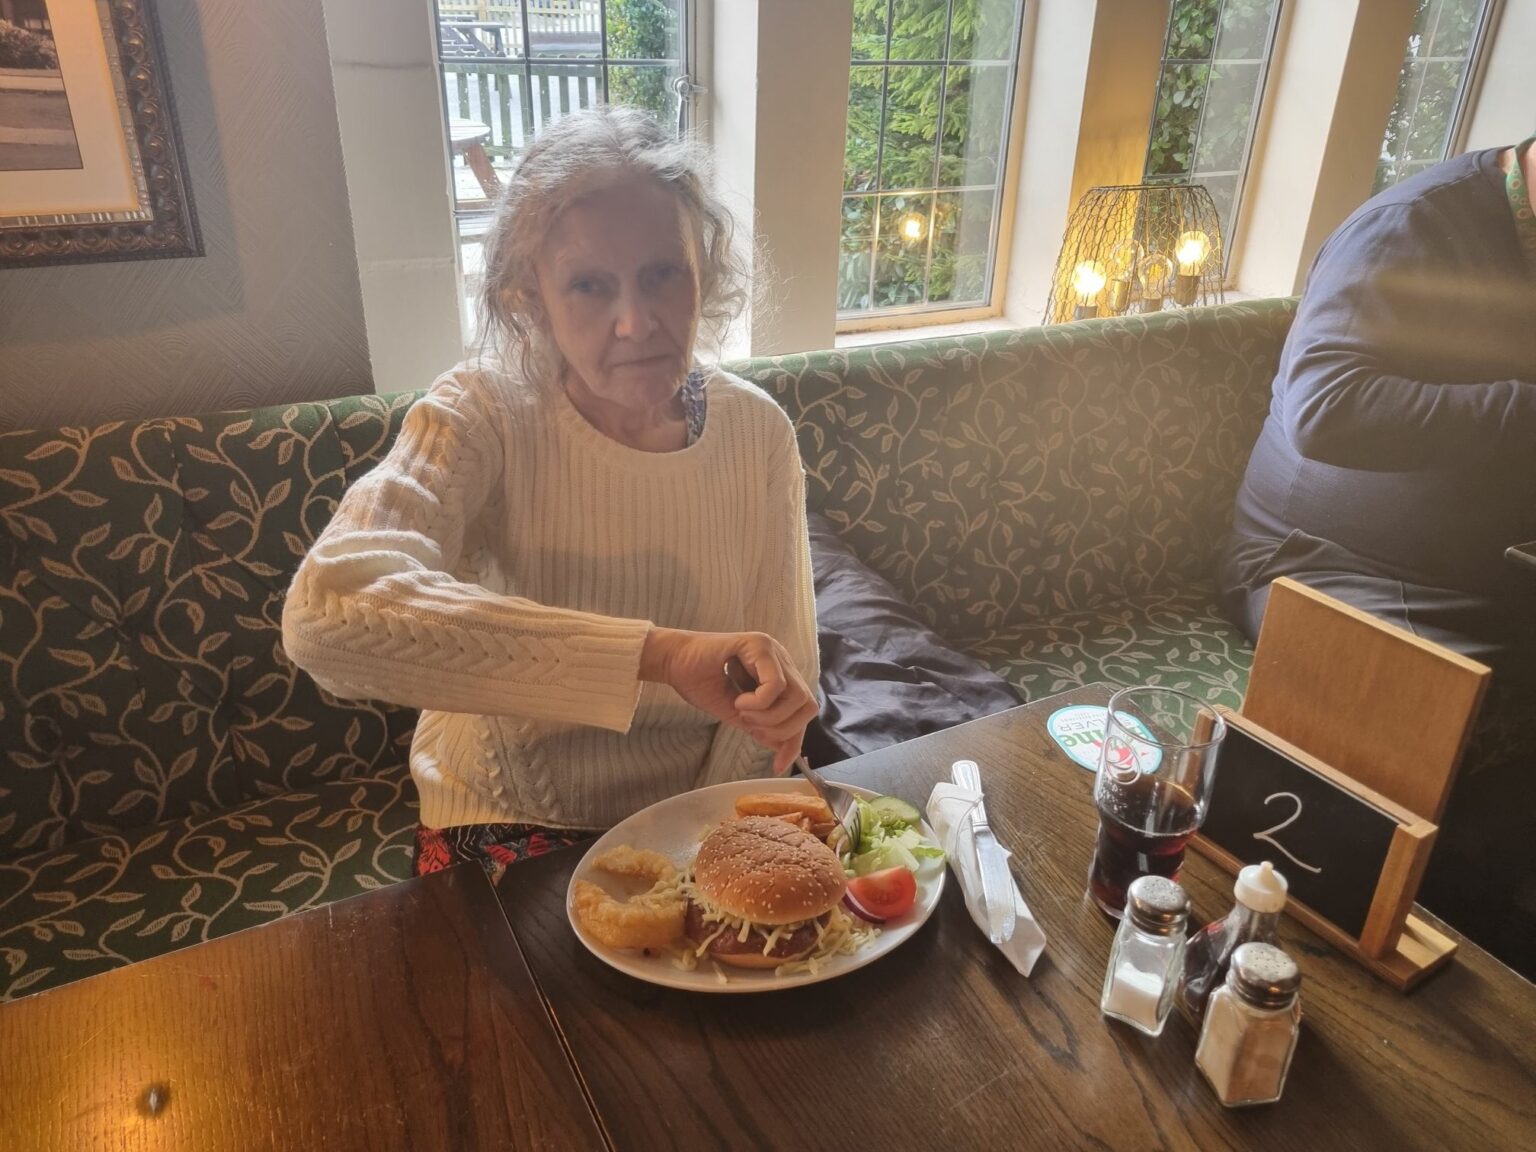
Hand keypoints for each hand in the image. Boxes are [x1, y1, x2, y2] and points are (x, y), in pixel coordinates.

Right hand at [640, 627, 817, 774]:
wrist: (671, 661)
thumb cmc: (698, 681)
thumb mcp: (736, 713)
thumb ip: (760, 727)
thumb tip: (783, 747)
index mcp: (778, 674)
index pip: (802, 711)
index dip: (794, 741)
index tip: (778, 765)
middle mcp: (781, 661)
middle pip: (808, 706)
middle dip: (782, 729)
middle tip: (749, 726)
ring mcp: (772, 651)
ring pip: (797, 697)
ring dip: (769, 716)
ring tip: (742, 711)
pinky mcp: (759, 645)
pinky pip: (776, 686)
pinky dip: (759, 703)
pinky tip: (738, 700)